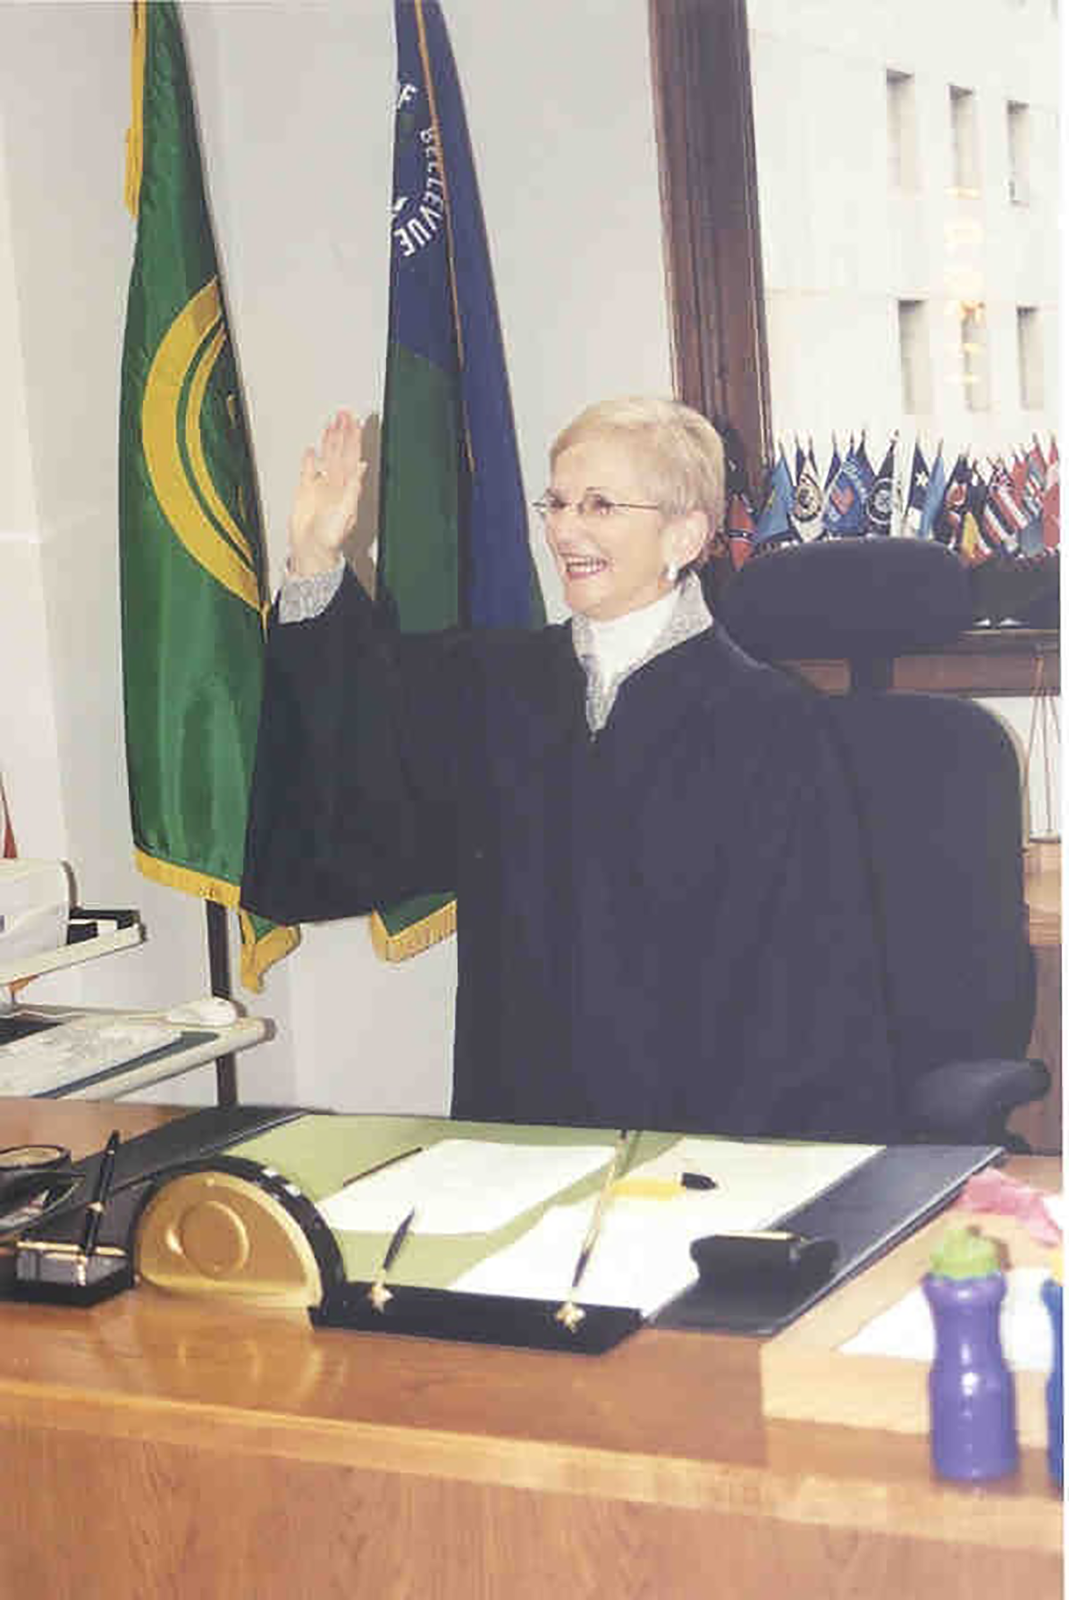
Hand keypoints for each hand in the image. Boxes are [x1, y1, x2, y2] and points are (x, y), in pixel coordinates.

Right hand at [288, 409, 367, 576]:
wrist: (310, 550)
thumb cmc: (330, 539)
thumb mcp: (345, 514)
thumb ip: (353, 489)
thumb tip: (362, 467)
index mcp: (348, 488)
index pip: (352, 457)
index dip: (354, 439)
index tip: (355, 422)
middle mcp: (336, 484)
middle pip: (340, 452)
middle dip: (343, 432)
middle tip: (344, 413)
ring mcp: (321, 487)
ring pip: (326, 458)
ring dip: (329, 441)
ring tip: (331, 423)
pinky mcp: (305, 492)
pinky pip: (308, 471)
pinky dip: (310, 460)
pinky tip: (312, 449)